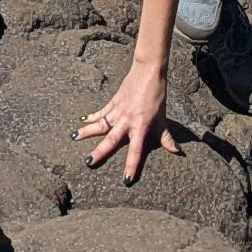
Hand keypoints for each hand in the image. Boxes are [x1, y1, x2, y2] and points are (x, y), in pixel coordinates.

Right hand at [78, 61, 171, 178]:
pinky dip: (91, 117)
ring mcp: (118, 111)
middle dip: (100, 151)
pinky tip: (82, 121)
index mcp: (141, 126)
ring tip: (74, 137)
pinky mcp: (113, 102)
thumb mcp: (163, 119)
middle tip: (88, 162)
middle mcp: (127, 120)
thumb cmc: (158, 97)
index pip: (136, 151)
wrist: (148, 72)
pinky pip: (101, 113)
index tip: (125, 179)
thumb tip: (177, 151)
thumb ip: (167, 138)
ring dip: (87, 131)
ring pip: (100, 124)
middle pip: (111, 139)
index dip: (131, 165)